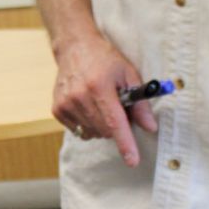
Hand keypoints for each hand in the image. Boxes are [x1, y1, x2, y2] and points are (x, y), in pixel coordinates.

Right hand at [52, 32, 157, 165]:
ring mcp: (66, 104)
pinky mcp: (57, 109)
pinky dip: (88, 124)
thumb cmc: (105, 59)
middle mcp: (79, 96)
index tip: (132, 161)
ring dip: (102, 126)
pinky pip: (79, 131)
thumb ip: (140, 103)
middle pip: (105, 131)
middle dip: (116, 126)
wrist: (74, 47)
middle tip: (118, 108)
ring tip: (102, 105)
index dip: (125, 143)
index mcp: (99, 86)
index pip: (114, 122)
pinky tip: (88, 107)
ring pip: (92, 133)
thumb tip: (150, 127)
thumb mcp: (128, 74)